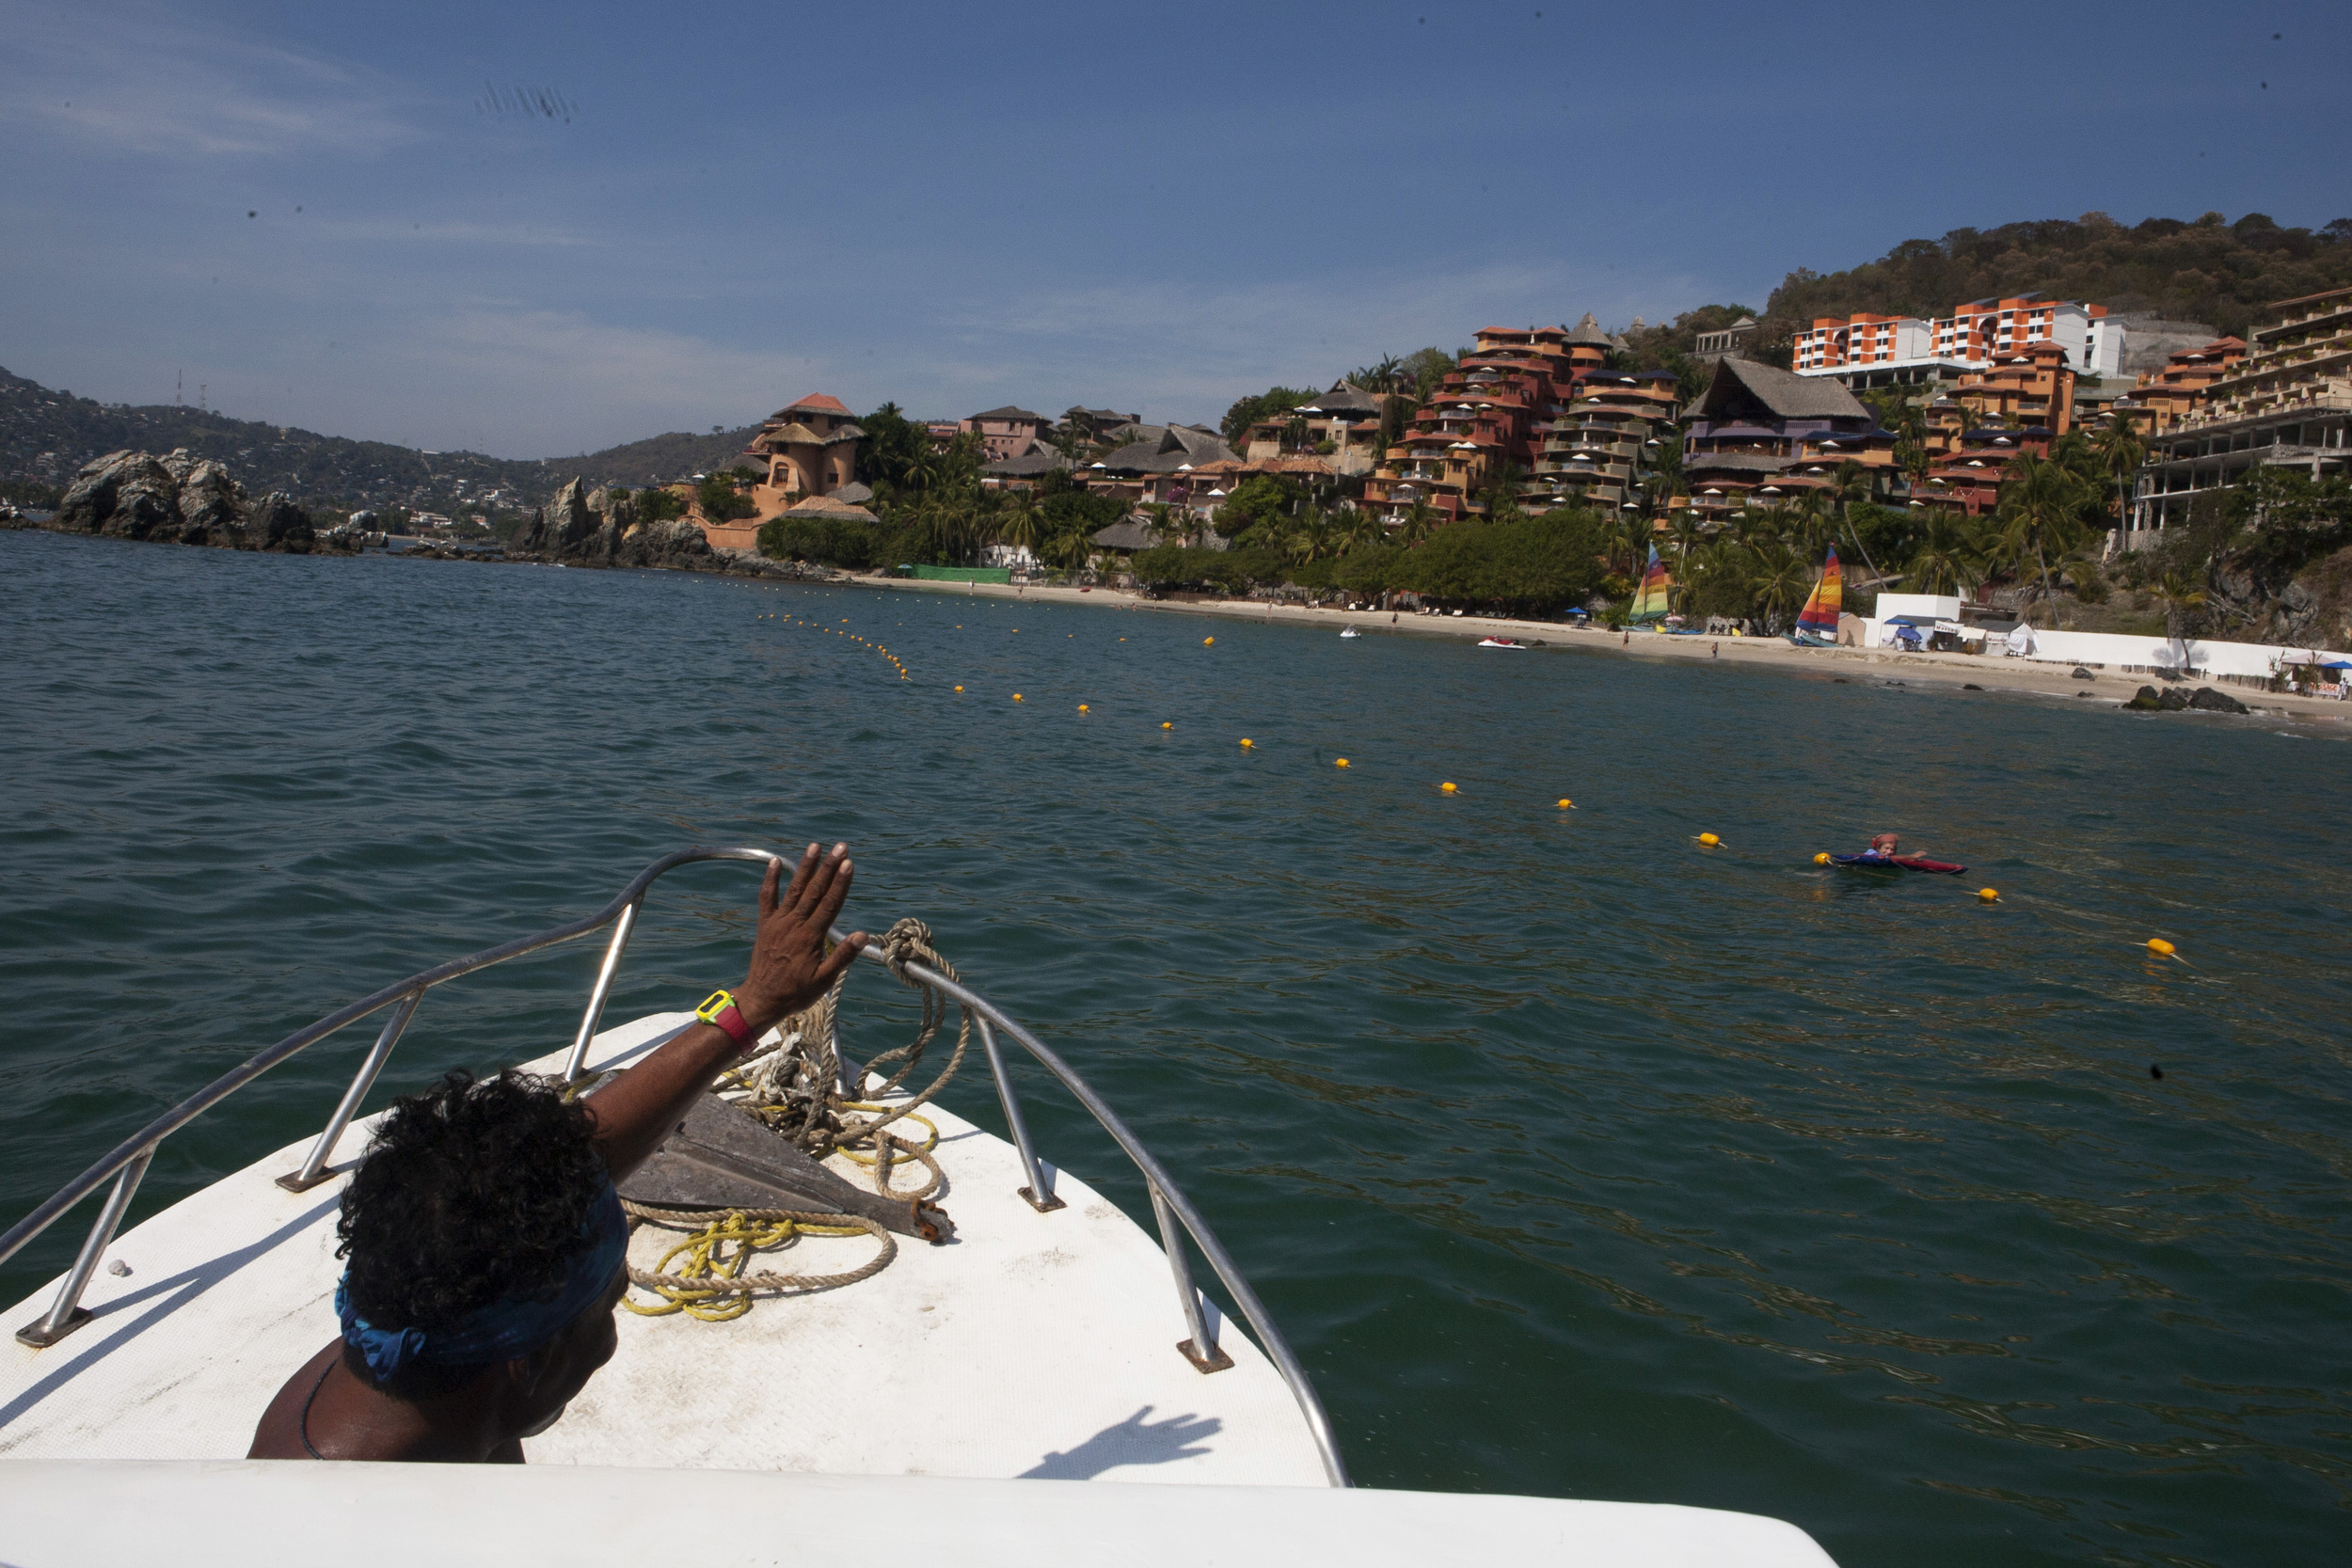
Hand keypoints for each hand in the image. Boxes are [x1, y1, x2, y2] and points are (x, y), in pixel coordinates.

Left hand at [732, 844, 866, 1032]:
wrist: (761, 999)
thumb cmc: (796, 993)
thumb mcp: (824, 981)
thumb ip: (842, 956)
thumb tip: (863, 935)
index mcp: (811, 937)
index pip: (830, 904)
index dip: (840, 882)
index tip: (849, 863)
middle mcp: (794, 924)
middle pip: (815, 890)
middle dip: (828, 867)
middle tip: (840, 847)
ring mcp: (778, 922)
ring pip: (795, 889)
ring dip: (805, 866)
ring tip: (815, 846)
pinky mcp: (765, 924)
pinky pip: (767, 898)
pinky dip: (771, 880)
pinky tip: (775, 862)